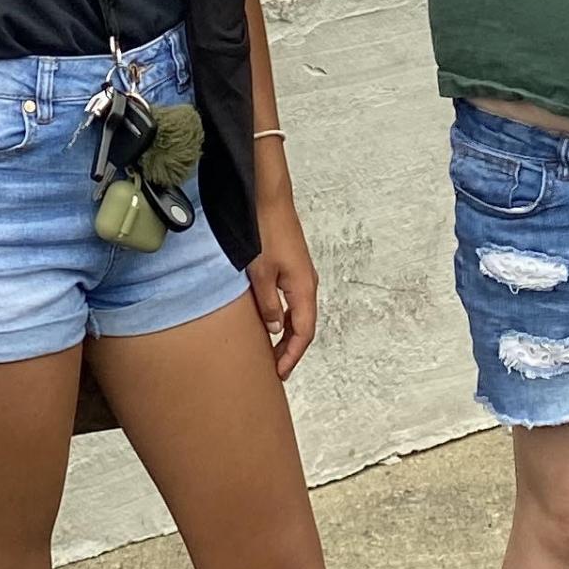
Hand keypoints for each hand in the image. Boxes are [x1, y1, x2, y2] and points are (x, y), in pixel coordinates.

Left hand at [247, 187, 320, 379]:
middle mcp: (307, 282)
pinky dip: (283, 313)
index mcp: (304, 288)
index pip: (303, 332)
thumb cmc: (264, 231)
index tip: (280, 372)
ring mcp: (300, 272)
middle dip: (290, 348)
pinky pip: (291, 297)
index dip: (292, 355)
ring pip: (297, 311)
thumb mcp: (260, 272)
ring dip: (286, 331)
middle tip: (274, 367)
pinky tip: (269, 316)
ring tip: (270, 348)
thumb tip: (276, 328)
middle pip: (303, 324)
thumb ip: (269, 303)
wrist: (268, 196)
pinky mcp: (290, 263)